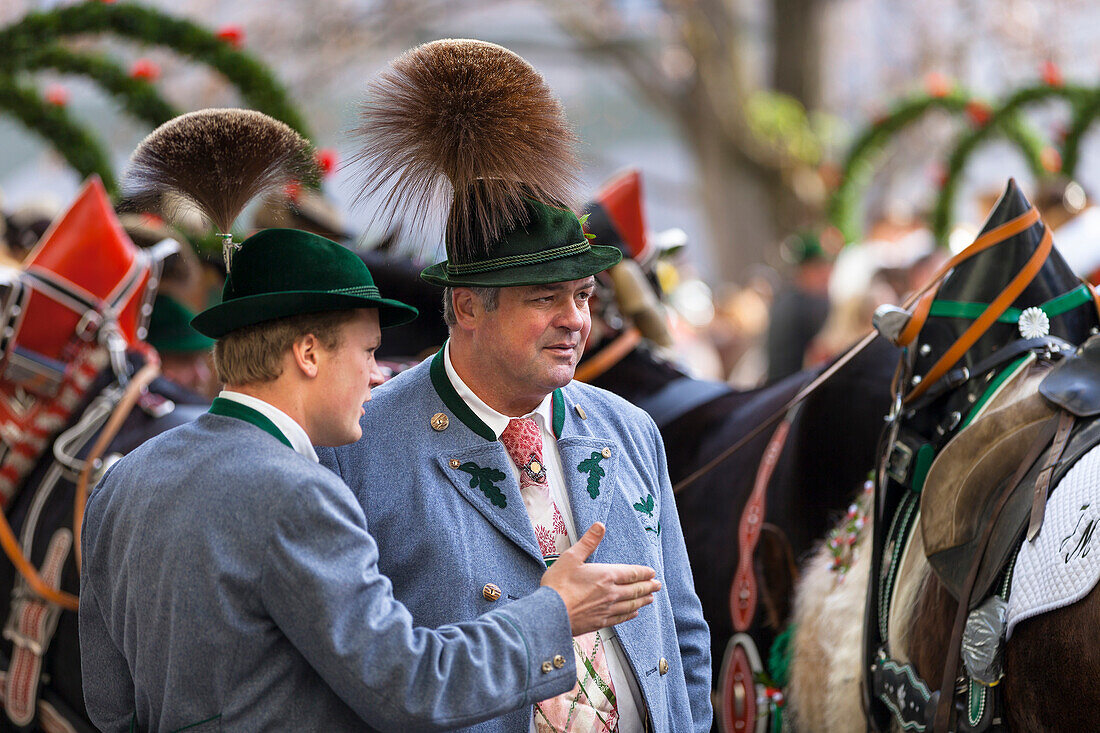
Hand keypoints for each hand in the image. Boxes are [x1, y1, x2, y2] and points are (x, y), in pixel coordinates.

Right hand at [540, 522, 659, 634]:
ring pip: (631, 604)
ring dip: (643, 600)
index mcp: (606, 575)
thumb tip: (600, 526)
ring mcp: (607, 609)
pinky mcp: (600, 621)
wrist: (551, 614)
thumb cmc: (558, 586)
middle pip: (635, 589)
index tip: (652, 573)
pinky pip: (621, 617)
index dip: (644, 573)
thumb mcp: (571, 557)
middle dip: (648, 586)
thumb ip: (588, 542)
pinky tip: (633, 613)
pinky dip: (630, 614)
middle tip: (657, 585)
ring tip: (650, 598)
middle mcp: (611, 593)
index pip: (631, 573)